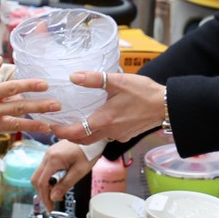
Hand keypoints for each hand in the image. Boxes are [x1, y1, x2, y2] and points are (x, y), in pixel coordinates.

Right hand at [0, 56, 58, 138]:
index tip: (45, 84)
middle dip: (40, 106)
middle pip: (20, 107)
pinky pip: (4, 130)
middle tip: (57, 106)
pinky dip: (17, 130)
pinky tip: (27, 129)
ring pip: (15, 124)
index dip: (30, 85)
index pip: (12, 88)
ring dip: (34, 124)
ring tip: (50, 126)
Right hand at [32, 140, 99, 206]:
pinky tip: (57, 184)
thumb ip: (65, 185)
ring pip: (39, 174)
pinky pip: (45, 169)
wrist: (93, 135)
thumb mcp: (79, 171)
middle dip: (42, 193)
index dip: (44, 197)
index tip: (50, 208)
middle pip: (36, 179)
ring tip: (56, 194)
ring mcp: (48, 153)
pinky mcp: (52, 153)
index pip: (42, 182)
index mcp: (53, 159)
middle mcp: (47, 155)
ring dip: (45, 186)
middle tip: (51, 204)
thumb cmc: (89, 152)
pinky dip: (48, 179)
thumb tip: (53, 197)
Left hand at [49, 71, 164, 143]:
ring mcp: (119, 135)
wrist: (166, 105)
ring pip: (95, 139)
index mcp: (104, 120)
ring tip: (75, 123)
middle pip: (83, 141)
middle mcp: (110, 132)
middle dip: (69, 136)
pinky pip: (107, 136)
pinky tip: (98, 120)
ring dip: (83, 135)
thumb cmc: (144, 92)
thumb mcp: (117, 81)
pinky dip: (98, 131)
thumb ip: (94, 79)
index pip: (75, 132)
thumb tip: (74, 76)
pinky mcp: (126, 134)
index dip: (61, 131)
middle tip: (59, 127)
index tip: (51, 126)